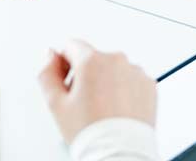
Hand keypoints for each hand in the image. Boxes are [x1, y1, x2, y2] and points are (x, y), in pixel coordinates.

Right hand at [38, 40, 156, 145]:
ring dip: (107, 83)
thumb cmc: (90, 132)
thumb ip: (47, 73)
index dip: (64, 64)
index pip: (71, 46)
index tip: (66, 81)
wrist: (119, 153)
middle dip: (86, 75)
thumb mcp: (55, 104)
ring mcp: (136, 72)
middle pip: (94, 59)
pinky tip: (118, 110)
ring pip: (114, 70)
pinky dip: (125, 91)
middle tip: (83, 103)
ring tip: (102, 110)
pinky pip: (132, 80)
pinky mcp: (149, 84)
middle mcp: (117, 61)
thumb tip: (50, 55)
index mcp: (92, 61)